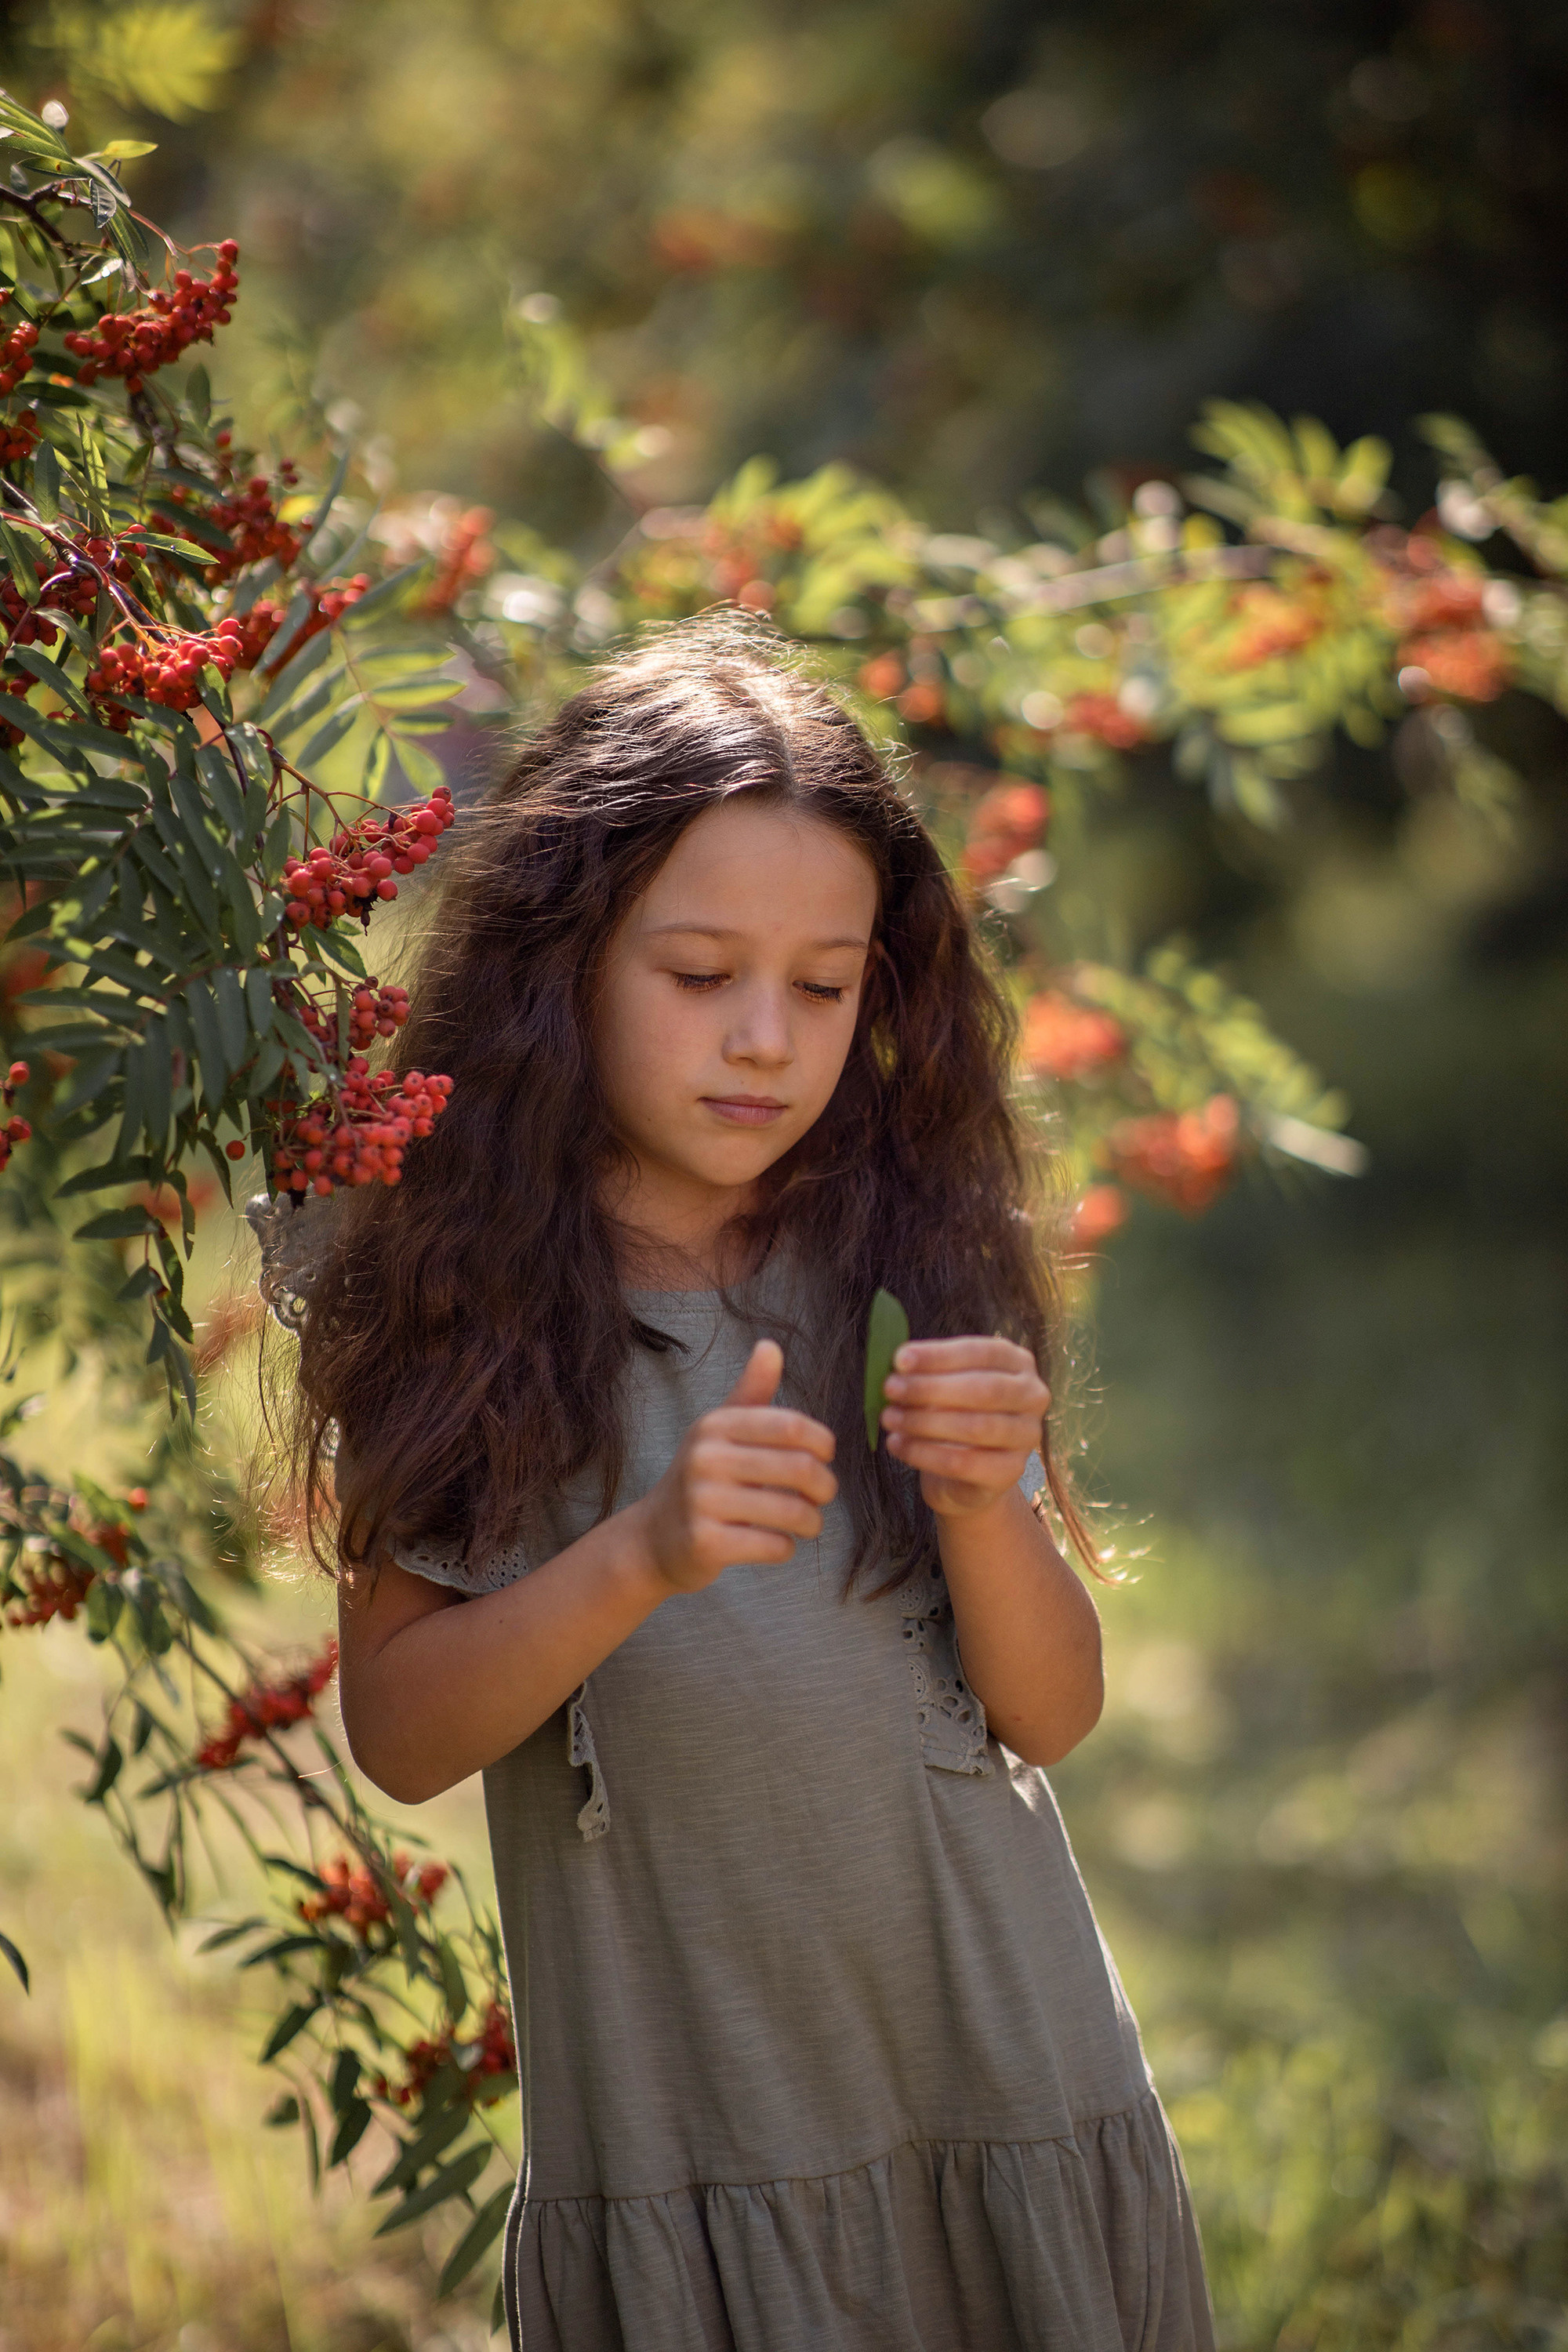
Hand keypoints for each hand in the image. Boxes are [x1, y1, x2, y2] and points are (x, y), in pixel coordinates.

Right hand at [634, 1339, 837, 1596]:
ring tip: (809, 1522)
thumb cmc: (702, 1479)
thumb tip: (771, 1346)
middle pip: (799, 1468)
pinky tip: (778, 1543)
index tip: (826, 1456)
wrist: (653, 1538)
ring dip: (812, 1521)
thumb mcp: (720, 1431)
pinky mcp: (705, 1543)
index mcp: (716, 1426)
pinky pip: (773, 1545)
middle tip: (824, 1495)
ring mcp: (702, 1502)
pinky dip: (786, 1547)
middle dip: (826, 1486)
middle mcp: (706, 1458)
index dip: (822, 1442)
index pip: (791, 1425)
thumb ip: (751, 1392)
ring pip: (792, 1511)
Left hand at [881, 1336, 1048, 1519]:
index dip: (939, 1355)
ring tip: (890, 1418)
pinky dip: (924, 1454)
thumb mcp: (943, 1385)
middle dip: (931, 1388)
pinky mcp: (1011, 1471)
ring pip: (975, 1427)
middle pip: (984, 1390)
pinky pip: (964, 1463)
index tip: (900, 1359)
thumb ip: (926, 1372)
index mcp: (1017, 1362)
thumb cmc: (953, 1412)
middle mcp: (1032, 1396)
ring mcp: (1027, 1436)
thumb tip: (898, 1365)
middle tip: (890, 1389)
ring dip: (924, 1422)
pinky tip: (897, 1444)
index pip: (981, 1353)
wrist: (966, 1471)